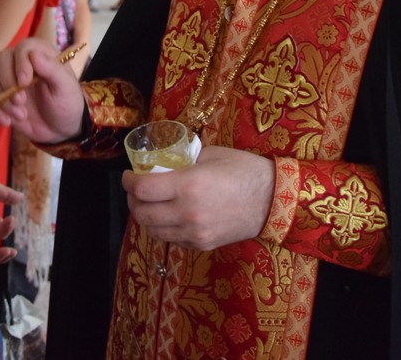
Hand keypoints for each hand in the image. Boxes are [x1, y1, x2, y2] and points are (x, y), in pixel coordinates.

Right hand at [0, 39, 85, 142]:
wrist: (60, 129)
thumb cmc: (67, 103)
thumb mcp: (66, 87)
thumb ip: (53, 69)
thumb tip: (33, 54)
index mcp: (39, 54)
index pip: (22, 49)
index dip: (20, 64)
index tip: (25, 83)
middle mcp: (21, 63)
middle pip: (1, 60)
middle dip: (7, 82)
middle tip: (20, 101)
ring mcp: (8, 79)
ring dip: (3, 100)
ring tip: (21, 115)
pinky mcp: (0, 96)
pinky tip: (8, 121)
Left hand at [123, 146, 274, 249]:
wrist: (272, 200)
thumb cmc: (244, 170)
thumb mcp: (211, 154)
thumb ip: (184, 160)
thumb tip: (165, 160)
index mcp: (187, 186)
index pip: (142, 189)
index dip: (128, 182)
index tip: (128, 175)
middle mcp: (187, 213)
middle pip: (142, 214)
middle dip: (132, 201)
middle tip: (135, 190)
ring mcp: (194, 233)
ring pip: (154, 231)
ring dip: (145, 217)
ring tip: (149, 204)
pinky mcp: (202, 245)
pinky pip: (172, 240)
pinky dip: (164, 229)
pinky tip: (169, 216)